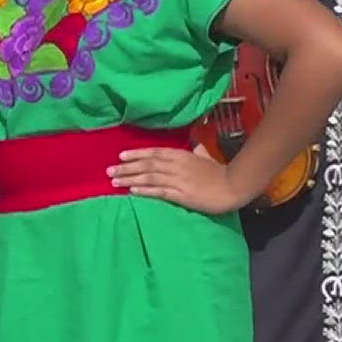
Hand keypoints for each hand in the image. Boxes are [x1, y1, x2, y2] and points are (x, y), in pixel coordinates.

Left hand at [110, 146, 253, 214]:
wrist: (232, 186)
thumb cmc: (220, 172)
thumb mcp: (206, 157)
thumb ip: (197, 151)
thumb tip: (195, 146)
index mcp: (182, 155)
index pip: (154, 152)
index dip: (136, 153)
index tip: (121, 156)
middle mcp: (176, 165)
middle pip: (147, 164)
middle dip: (127, 167)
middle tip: (109, 170)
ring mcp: (178, 180)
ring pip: (149, 177)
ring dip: (130, 178)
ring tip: (115, 182)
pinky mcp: (181, 194)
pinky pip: (159, 191)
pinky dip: (144, 190)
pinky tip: (132, 191)